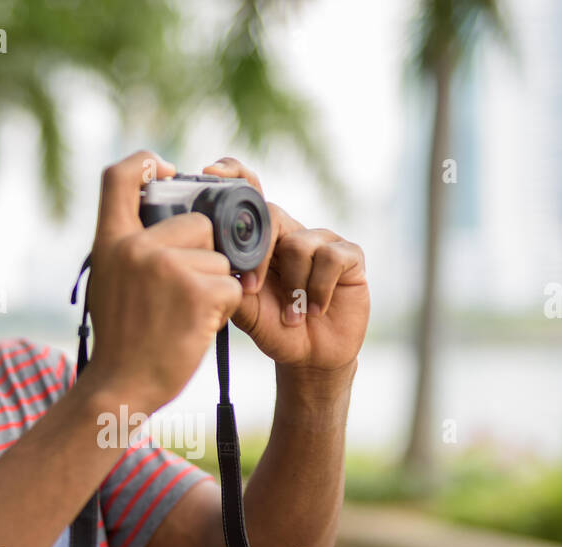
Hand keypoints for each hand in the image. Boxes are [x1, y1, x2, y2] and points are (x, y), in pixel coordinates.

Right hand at [83, 151, 243, 413]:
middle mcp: (136, 246)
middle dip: (204, 255)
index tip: (169, 173)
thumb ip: (130, 246)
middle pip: (198, 223)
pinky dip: (223, 309)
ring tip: (184, 317)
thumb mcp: (108, 280)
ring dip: (214, 288)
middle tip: (182, 294)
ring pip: (220, 259)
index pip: (120, 174)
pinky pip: (230, 286)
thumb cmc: (121, 339)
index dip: (148, 162)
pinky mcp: (197, 291)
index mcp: (110, 241)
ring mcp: (167, 267)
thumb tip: (164, 212)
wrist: (120, 386)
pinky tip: (197, 328)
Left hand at [203, 158, 368, 377]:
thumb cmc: (276, 329)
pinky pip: (331, 258)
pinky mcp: (350, 255)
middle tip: (254, 289)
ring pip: (300, 244)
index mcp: (263, 240)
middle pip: (271, 215)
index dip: (234, 176)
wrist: (311, 357)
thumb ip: (232, 283)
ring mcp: (322, 241)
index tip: (212, 173)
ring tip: (293, 316)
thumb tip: (214, 261)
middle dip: (259, 254)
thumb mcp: (246, 311)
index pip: (250, 194)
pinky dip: (319, 289)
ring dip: (294, 286)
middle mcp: (291, 233)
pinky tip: (316, 308)